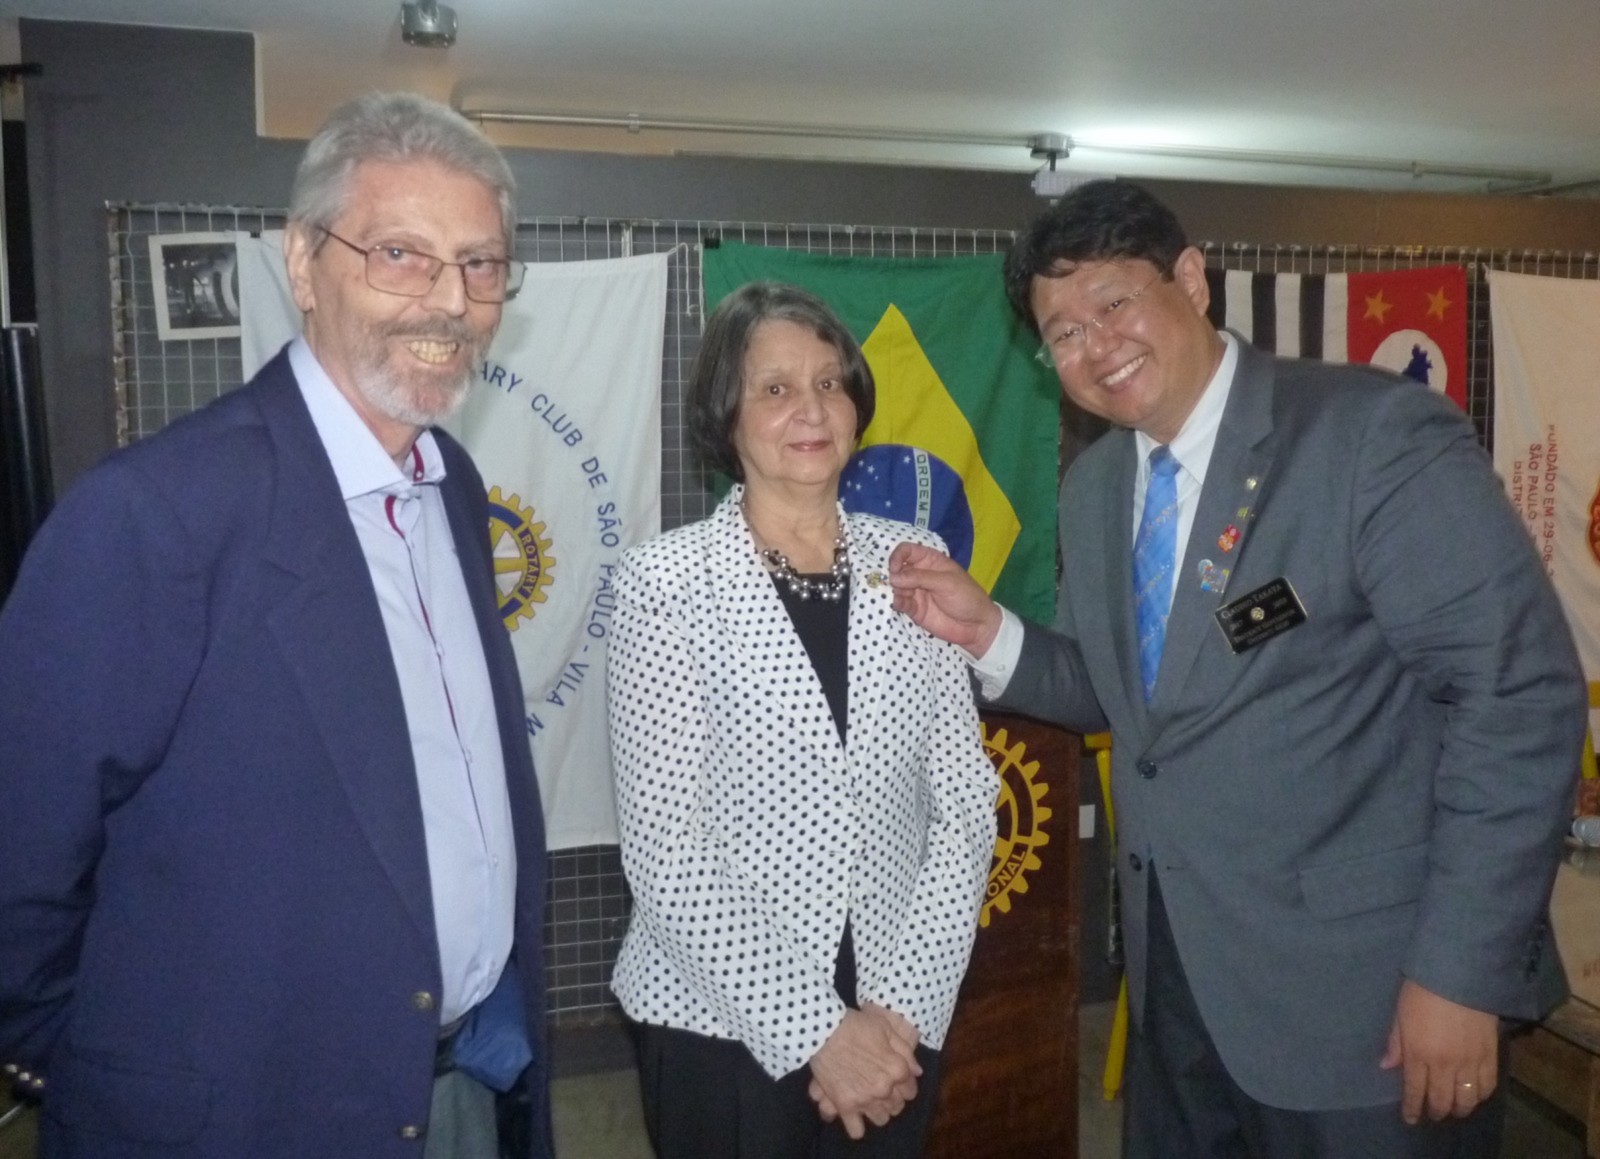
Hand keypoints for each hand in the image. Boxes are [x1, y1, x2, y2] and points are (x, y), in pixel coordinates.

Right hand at [807, 1008, 922, 1137]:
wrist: (824, 1030)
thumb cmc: (856, 1025)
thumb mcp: (886, 1028)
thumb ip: (905, 1051)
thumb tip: (917, 1072)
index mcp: (897, 1070)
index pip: (911, 1090)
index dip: (904, 1085)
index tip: (896, 1081)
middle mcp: (885, 1089)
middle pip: (897, 1106)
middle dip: (892, 1099)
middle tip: (881, 1089)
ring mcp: (865, 1099)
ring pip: (881, 1119)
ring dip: (878, 1111)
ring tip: (869, 1101)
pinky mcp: (845, 1106)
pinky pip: (856, 1130)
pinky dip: (857, 1126)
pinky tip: (854, 1116)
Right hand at [887, 542, 1002, 655]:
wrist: (976, 626)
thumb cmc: (967, 597)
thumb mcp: (947, 583)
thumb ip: (920, 578)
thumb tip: (893, 576)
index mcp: (930, 560)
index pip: (907, 550)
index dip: (897, 556)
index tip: (895, 568)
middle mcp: (920, 574)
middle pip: (897, 568)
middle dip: (892, 575)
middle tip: (897, 585)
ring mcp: (916, 591)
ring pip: (895, 586)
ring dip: (893, 589)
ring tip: (903, 596)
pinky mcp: (913, 609)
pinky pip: (899, 602)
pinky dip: (895, 602)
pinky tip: (899, 604)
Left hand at [1379, 978, 1498, 1123]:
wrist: (1461, 974)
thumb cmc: (1422, 989)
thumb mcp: (1400, 1013)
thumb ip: (1395, 1043)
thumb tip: (1386, 1066)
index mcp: (1419, 1053)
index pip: (1415, 1091)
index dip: (1412, 1108)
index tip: (1411, 1119)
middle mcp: (1445, 1064)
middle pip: (1442, 1100)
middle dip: (1436, 1111)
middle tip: (1432, 1114)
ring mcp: (1470, 1062)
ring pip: (1467, 1099)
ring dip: (1459, 1108)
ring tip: (1453, 1109)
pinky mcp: (1491, 1056)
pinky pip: (1487, 1086)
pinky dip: (1480, 1096)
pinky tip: (1474, 1096)